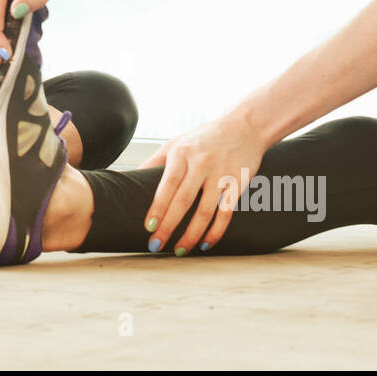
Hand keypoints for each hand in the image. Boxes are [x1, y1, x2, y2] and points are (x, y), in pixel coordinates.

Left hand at [140, 112, 269, 254]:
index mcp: (182, 154)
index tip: (149, 227)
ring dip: (191, 234)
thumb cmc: (204, 137)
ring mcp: (221, 174)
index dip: (157, 208)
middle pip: (183, 201)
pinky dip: (216, 231)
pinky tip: (205, 243)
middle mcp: (201, 163)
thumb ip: (155, 161)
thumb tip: (131, 179)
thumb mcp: (176, 142)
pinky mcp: (237, 183)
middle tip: (157, 245)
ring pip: (204, 211)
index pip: (166, 185)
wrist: (244, 126)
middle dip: (168, 226)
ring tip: (180, 250)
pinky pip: (226, 213)